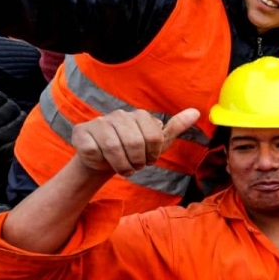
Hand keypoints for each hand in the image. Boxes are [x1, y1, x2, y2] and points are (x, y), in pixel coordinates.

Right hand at [70, 108, 199, 176]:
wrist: (105, 161)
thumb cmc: (134, 151)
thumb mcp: (158, 142)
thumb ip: (176, 127)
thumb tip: (196, 112)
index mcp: (139, 116)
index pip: (154, 137)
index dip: (152, 154)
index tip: (148, 159)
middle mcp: (119, 115)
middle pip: (134, 143)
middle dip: (137, 161)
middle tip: (134, 165)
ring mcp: (99, 122)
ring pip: (113, 148)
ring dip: (120, 165)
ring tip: (123, 166)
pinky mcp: (82, 132)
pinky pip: (94, 151)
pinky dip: (101, 162)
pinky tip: (103, 161)